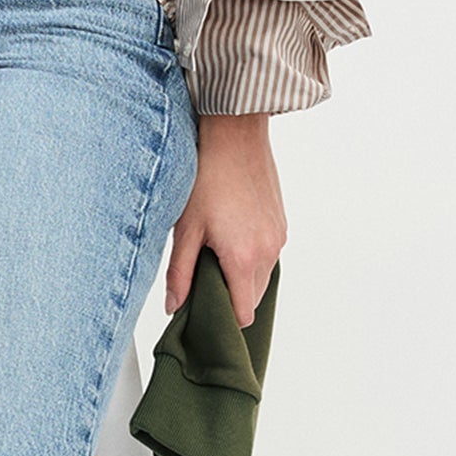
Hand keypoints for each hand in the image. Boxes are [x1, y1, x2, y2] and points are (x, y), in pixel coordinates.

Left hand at [164, 112, 286, 328]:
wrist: (235, 136)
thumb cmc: (208, 176)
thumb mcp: (185, 230)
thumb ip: (180, 274)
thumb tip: (174, 307)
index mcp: (244, 258)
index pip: (242, 314)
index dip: (223, 320)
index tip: (204, 315)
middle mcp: (268, 251)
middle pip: (252, 300)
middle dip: (230, 299)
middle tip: (203, 283)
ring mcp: (278, 237)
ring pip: (261, 279)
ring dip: (240, 279)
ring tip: (214, 257)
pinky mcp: (281, 225)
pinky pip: (268, 256)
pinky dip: (250, 259)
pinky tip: (229, 239)